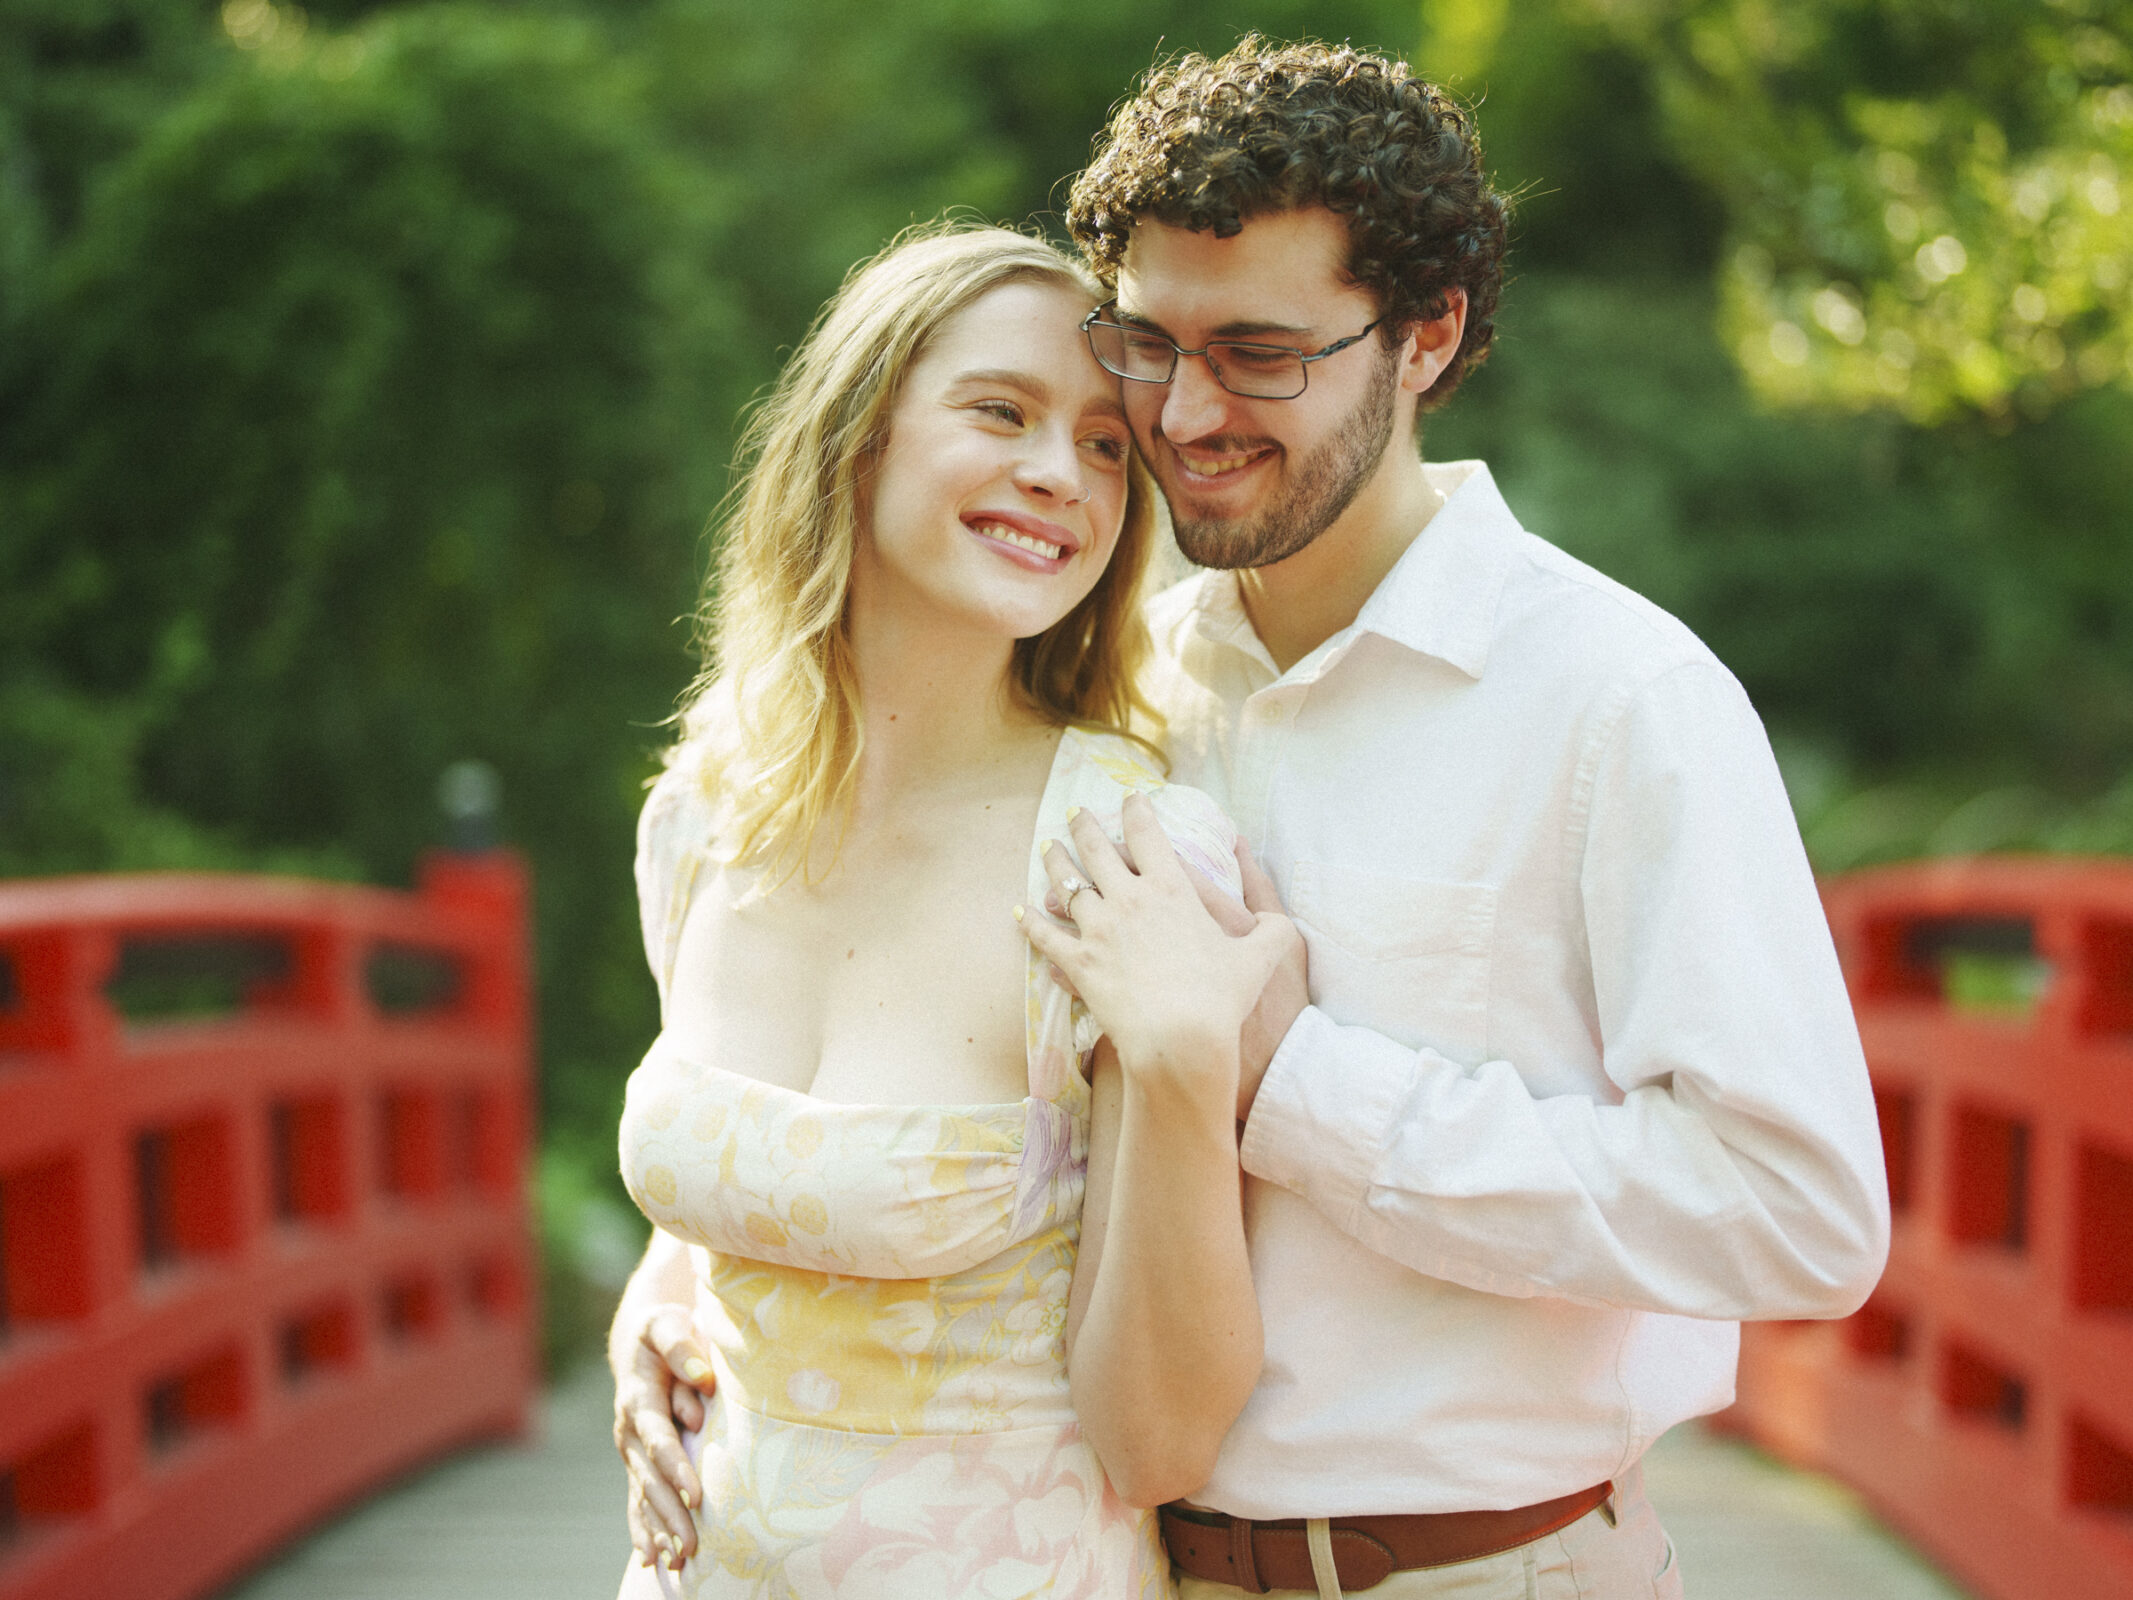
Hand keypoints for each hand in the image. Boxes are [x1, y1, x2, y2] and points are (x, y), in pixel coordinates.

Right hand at [612, 1302, 710, 1569]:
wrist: (643, 1343)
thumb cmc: (665, 1329)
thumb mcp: (668, 1324)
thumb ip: (682, 1348)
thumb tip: (704, 1380)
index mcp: (637, 1398)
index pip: (658, 1438)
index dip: (675, 1466)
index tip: (695, 1493)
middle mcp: (629, 1431)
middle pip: (651, 1479)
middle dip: (671, 1513)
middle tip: (694, 1544)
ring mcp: (630, 1452)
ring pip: (644, 1497)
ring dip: (660, 1530)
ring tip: (677, 1561)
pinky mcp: (637, 1464)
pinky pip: (637, 1501)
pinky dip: (643, 1531)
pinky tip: (651, 1560)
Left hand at [1020, 794, 1296, 1095]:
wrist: (1180, 1040)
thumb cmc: (1223, 999)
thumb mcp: (1263, 957)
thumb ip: (1272, 931)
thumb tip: (1278, 922)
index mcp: (1171, 889)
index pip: (1148, 835)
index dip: (1138, 811)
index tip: (1131, 799)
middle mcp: (1128, 900)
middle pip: (1097, 850)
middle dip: (1084, 826)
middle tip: (1075, 813)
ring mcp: (1098, 931)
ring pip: (1066, 886)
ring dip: (1055, 863)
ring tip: (1048, 848)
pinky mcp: (1079, 965)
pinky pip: (1047, 937)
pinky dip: (1032, 923)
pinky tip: (1021, 913)